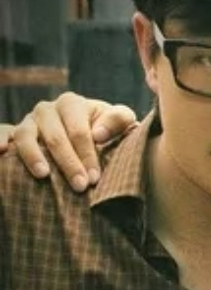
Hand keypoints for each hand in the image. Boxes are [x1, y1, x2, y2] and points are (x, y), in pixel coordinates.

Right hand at [4, 93, 137, 191]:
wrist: (87, 130)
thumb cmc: (105, 128)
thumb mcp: (120, 120)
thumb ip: (118, 120)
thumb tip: (98, 134)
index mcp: (71, 103)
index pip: (79, 131)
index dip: (87, 154)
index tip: (94, 178)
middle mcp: (46, 109)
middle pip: (55, 137)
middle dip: (68, 164)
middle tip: (80, 186)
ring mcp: (27, 121)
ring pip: (25, 136)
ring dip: (34, 157)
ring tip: (44, 176)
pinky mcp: (13, 132)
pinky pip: (2, 132)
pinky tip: (0, 150)